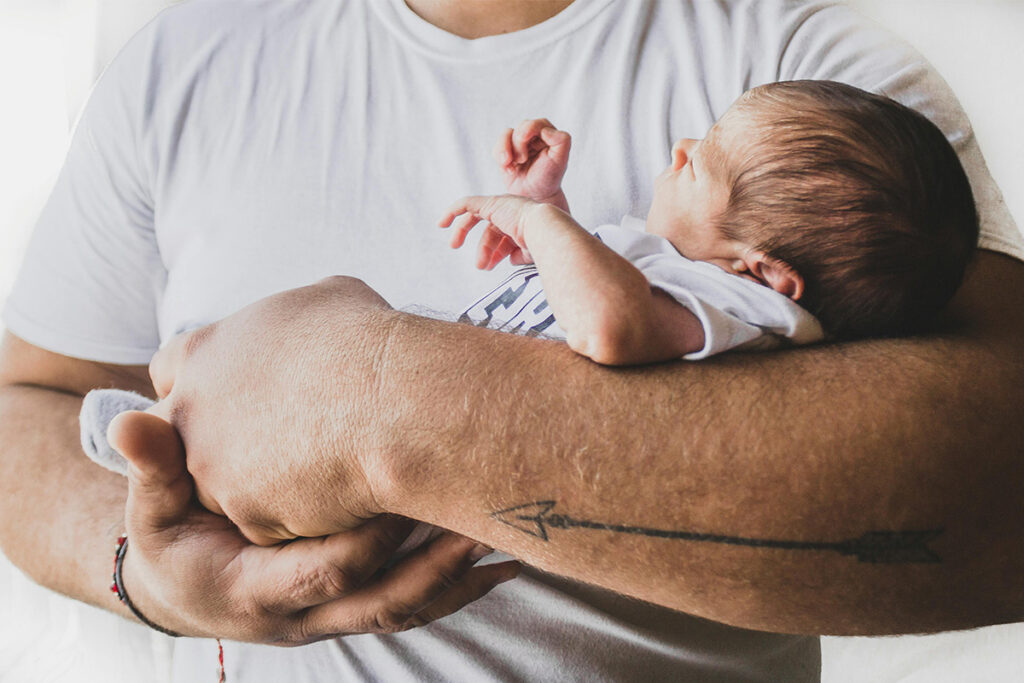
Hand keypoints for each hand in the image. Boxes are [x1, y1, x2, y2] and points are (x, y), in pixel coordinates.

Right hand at [107, 409, 519, 641]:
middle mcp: (305, 614)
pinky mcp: (358, 602)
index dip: (367, 535)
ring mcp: (337, 613)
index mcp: (255, 590)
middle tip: (484, 520)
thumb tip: (133, 422)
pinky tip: (503, 555)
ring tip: (513, 538)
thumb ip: (153, 467)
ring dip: (462, 576)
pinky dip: (460, 583)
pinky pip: (417, 602)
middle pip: (383, 600)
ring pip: (409, 608)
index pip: (324, 569)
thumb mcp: (150, 508)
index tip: (405, 489)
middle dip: (436, 564)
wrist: (185, 587)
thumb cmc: (171, 538)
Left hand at [147, 276, 399, 544]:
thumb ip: (295, 318)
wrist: (393, 401)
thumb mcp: (325, 299)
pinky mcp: (247, 515)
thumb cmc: (365, 340)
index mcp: (204, 351)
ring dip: (258, 485)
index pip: (169, 369)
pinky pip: (267, 524)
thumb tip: (316, 321)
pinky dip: (297, 516)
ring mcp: (214, 468)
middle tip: (274, 441)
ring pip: (222, 488)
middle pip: (186, 436)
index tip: (236, 394)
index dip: (203, 383)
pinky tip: (336, 496)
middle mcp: (193, 410)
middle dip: (218, 442)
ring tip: (317, 471)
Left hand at [439, 194, 544, 269]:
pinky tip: (441, 223)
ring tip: (455, 246)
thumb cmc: (544, 245)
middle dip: (482, 247)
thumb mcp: (530, 253)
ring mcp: (501, 205)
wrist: (546, 232)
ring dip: (463, 232)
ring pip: (475, 217)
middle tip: (476, 263)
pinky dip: (453, 211)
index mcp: (522, 223)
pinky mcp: (491, 202)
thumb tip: (510, 260)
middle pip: (490, 229)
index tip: (489, 267)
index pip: (504, 237)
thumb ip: (520, 255)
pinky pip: (467, 203)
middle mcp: (511, 212)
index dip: (495, 253)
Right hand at [494, 119, 570, 204]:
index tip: (525, 139)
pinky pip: (498, 147)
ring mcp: (518, 143)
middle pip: (521, 126)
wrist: (535, 196)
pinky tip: (508, 167)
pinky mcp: (506, 152)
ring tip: (514, 163)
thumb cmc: (549, 177)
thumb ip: (562, 140)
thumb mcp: (561, 159)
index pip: (538, 123)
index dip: (530, 128)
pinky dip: (500, 155)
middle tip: (522, 159)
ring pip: (507, 134)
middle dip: (519, 142)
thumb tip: (546, 130)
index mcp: (548, 134)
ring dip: (507, 148)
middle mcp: (533, 136)